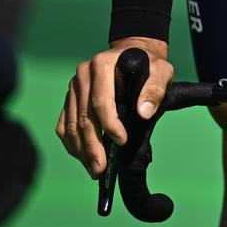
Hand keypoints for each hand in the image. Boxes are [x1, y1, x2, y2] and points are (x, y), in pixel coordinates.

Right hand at [55, 36, 171, 178]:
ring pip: (71, 124)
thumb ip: (155, 89)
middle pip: (84, 116)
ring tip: (94, 169)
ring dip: (81, 150)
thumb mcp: (161, 70)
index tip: (121, 141)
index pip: (100, 100)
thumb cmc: (148, 65)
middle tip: (101, 168)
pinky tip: (84, 158)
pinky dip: (73, 144)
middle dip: (92, 145)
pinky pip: (65, 125)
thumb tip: (144, 113)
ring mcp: (74, 88)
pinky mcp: (70, 100)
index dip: (109, 124)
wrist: (133, 56)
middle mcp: (83, 75)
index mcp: (102, 65)